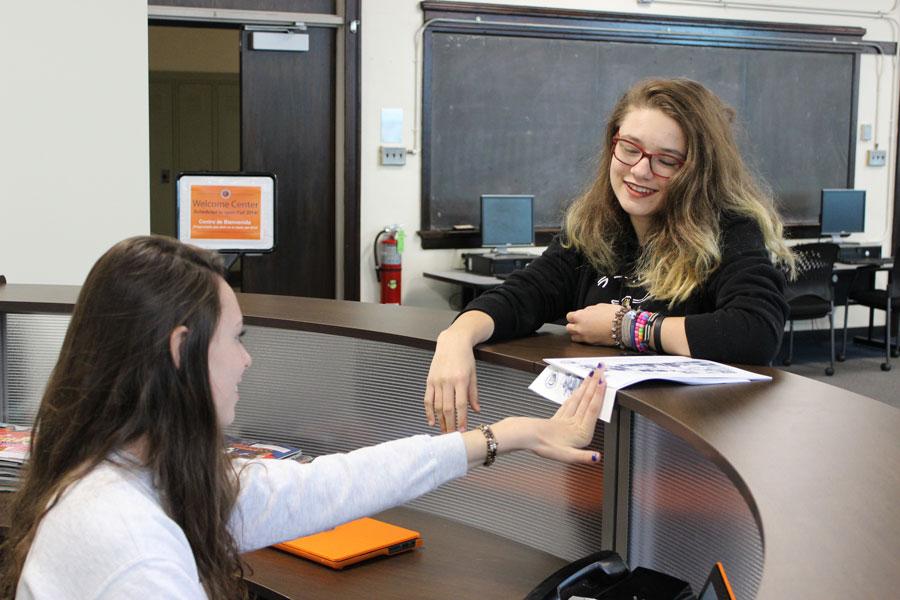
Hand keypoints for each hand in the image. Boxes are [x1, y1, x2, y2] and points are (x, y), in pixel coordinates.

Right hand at [424, 330, 480, 432]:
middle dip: (450, 424)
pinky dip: (429, 412)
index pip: (461, 404)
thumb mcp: (473, 374)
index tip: (463, 431)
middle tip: (452, 436)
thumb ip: (474, 394)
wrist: (452, 342)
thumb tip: (476, 410)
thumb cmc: (465, 358)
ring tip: (444, 431)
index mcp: (461, 380)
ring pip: (437, 406)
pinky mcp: (429, 380)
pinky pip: (427, 399)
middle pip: (448, 408)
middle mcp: (447, 381)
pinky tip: (431, 421)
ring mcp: (437, 381)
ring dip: (440, 421)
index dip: (462, 419)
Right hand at [470, 366, 605, 466]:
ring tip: (594, 375)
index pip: (592, 410)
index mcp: (580, 436)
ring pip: (580, 401)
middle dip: (595, 386)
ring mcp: (568, 424)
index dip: (598, 394)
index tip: (602, 381)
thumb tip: (596, 457)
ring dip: (587, 388)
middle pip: (588, 403)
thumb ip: (581, 457)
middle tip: (601, 370)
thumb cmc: (540, 446)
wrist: (521, 439)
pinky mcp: (558, 421)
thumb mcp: (564, 455)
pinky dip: (576, 395)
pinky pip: (570, 404)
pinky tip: (580, 389)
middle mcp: (576, 429)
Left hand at [565, 303, 618, 344]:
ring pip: (573, 337)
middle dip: (574, 325)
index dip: (574, 316)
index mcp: (580, 316)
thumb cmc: (613, 314)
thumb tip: (586, 312)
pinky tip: (591, 335)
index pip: (569, 316)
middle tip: (581, 323)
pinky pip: (582, 342)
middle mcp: (580, 328)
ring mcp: (585, 337)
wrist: (624, 325)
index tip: (578, 316)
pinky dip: (584, 339)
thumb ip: (588, 311)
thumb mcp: (599, 306)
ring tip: (585, 330)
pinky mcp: (592, 343)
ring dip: (577, 334)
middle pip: (569, 328)